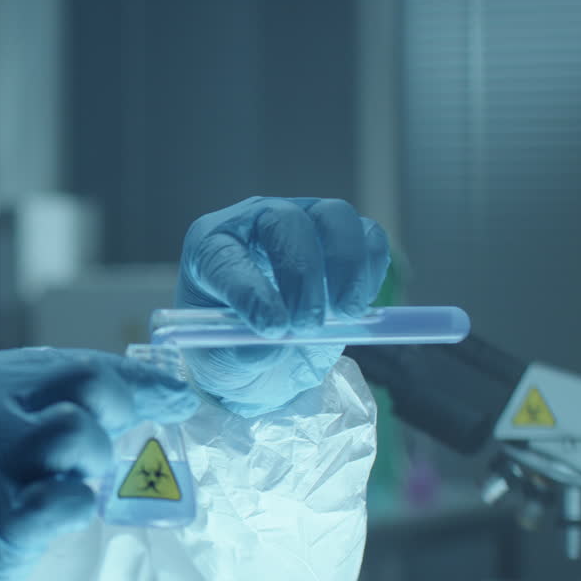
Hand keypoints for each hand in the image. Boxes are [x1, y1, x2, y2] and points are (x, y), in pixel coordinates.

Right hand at [0, 348, 197, 580]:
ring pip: (83, 434)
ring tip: (79, 480)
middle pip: (89, 383)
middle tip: (143, 428)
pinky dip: (78, 506)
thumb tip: (120, 398)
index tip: (176, 393)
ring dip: (97, 461)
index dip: (138, 378)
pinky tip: (61, 511)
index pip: (78, 363)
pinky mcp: (3, 518)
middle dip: (132, 404)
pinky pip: (71, 500)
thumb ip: (33, 404)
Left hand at [176, 197, 390, 415]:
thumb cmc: (232, 351)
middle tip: (308, 324)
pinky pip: (369, 234)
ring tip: (345, 314)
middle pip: (284, 220)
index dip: (250, 289)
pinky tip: (358, 305)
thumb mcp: (224, 365)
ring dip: (346, 264)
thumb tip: (272, 346)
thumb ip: (244, 354)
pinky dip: (372, 268)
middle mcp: (254, 224)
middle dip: (301, 273)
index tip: (272, 328)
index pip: (224, 254)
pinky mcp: (342, 239)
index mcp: (208, 248)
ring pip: (333, 216)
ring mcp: (302, 223)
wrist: (265, 360)